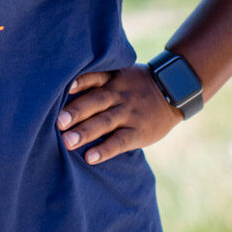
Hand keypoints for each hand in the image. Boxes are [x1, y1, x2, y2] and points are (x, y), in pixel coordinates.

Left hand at [56, 66, 182, 164]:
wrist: (172, 93)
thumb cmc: (136, 84)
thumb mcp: (121, 74)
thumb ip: (99, 81)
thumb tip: (64, 89)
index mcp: (113, 78)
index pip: (94, 77)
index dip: (78, 82)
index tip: (60, 87)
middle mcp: (119, 94)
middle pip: (95, 101)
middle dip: (76, 111)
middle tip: (58, 122)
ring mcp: (129, 113)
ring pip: (105, 122)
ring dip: (85, 132)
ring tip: (67, 142)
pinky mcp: (139, 132)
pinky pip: (120, 141)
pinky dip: (105, 149)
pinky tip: (90, 157)